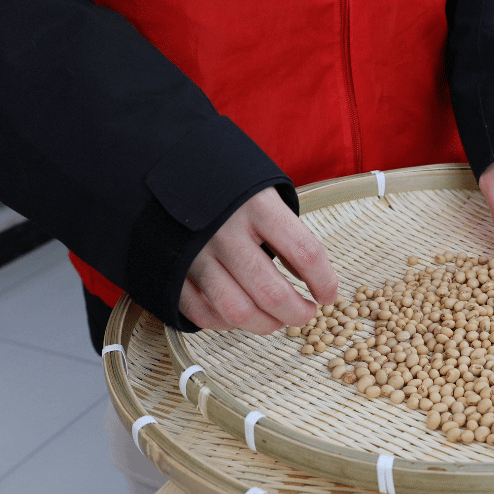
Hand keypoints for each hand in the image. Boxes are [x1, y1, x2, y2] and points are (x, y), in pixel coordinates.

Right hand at [180, 187, 337, 332]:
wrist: (164, 168)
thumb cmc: (227, 187)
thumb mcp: (262, 192)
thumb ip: (286, 231)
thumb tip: (312, 277)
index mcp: (257, 205)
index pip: (305, 252)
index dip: (324, 282)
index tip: (328, 294)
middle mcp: (225, 231)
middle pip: (272, 293)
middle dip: (298, 313)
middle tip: (306, 313)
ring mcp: (195, 255)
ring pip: (238, 311)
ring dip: (266, 324)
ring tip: (277, 319)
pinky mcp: (172, 272)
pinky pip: (204, 314)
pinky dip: (227, 323)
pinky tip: (241, 314)